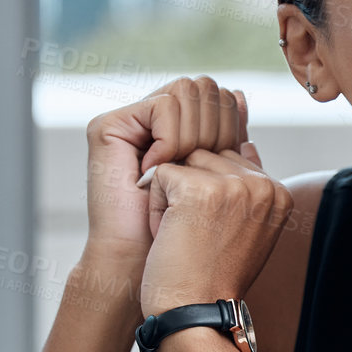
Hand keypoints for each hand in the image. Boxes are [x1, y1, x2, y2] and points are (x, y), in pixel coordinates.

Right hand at [81, 77, 249, 271]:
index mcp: (181, 131)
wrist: (148, 265)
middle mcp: (153, 122)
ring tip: (177, 175)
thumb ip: (229, 141)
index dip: (232, 127)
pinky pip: (164, 105)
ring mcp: (130, 122)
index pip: (221, 97)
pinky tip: (157, 170)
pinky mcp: (108, 125)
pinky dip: (171, 138)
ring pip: (187, 90)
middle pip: (206, 87)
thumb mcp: (220, 183)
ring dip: (193, 137)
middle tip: (200, 174)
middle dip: (216, 129)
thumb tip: (242, 96)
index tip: (226, 169)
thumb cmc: (187, 236)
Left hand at [139, 146, 292, 316]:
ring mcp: (233, 185)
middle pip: (205, 157)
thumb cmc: (214, 277)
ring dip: (172, 197)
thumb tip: (247, 139)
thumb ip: (248, 182)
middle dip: (191, 191)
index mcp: (278, 192)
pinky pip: (160, 175)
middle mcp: (263, 185)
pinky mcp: (198, 189)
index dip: (210, 198)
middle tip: (199, 238)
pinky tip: (171, 236)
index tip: (215, 236)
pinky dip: (155, 207)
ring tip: (186, 235)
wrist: (196, 314)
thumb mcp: (246, 226)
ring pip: (183, 162)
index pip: (229, 161)